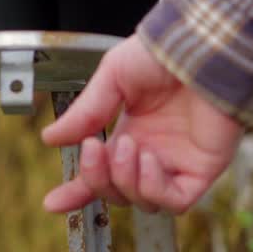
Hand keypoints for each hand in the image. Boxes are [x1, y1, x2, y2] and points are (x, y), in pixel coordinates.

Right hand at [41, 34, 242, 214]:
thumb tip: (50, 139)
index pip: (102, 174)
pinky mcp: (203, 170)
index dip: (78, 191)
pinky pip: (175, 201)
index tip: (53, 202)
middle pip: (118, 193)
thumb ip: (85, 113)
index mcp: (131, 133)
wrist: (200, 48)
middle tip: (93, 148)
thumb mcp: (112, 78)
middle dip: (98, 179)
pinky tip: (148, 159)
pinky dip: (154, 188)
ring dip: (125, 179)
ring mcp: (178, 164)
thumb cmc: (162, 54)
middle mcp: (153, 153)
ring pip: (144, 203)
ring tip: (127, 145)